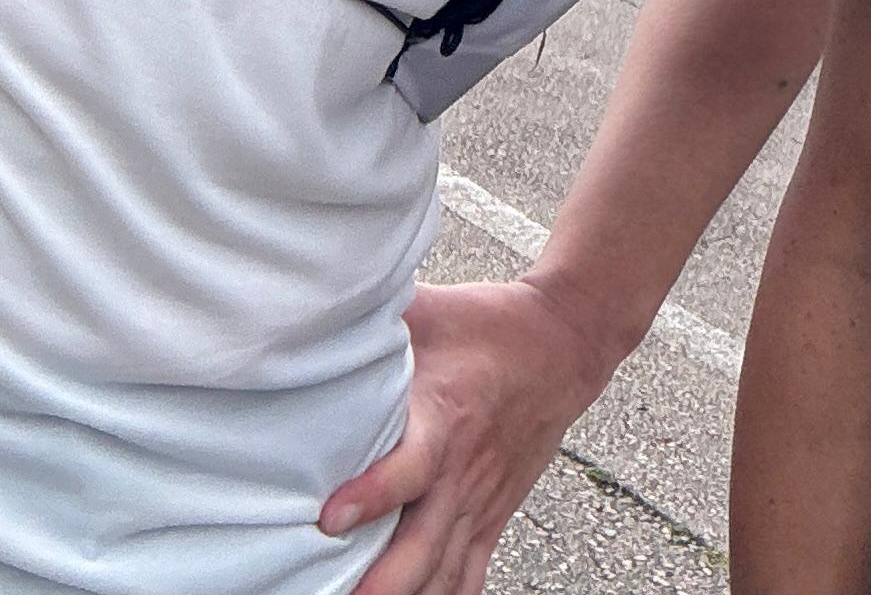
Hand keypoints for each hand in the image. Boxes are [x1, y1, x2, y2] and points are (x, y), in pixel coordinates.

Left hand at [319, 276, 614, 594]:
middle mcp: (463, 470)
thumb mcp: (428, 308)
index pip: (411, 465)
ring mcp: (478, 500)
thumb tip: (303, 303)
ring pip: (442, 570)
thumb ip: (369, 317)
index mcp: (446, 417)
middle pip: (423, 544)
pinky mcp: (491, 516)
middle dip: (382, 584)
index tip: (329, 518)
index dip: (372, 493)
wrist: (567, 340)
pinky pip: (469, 573)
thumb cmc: (486, 322)